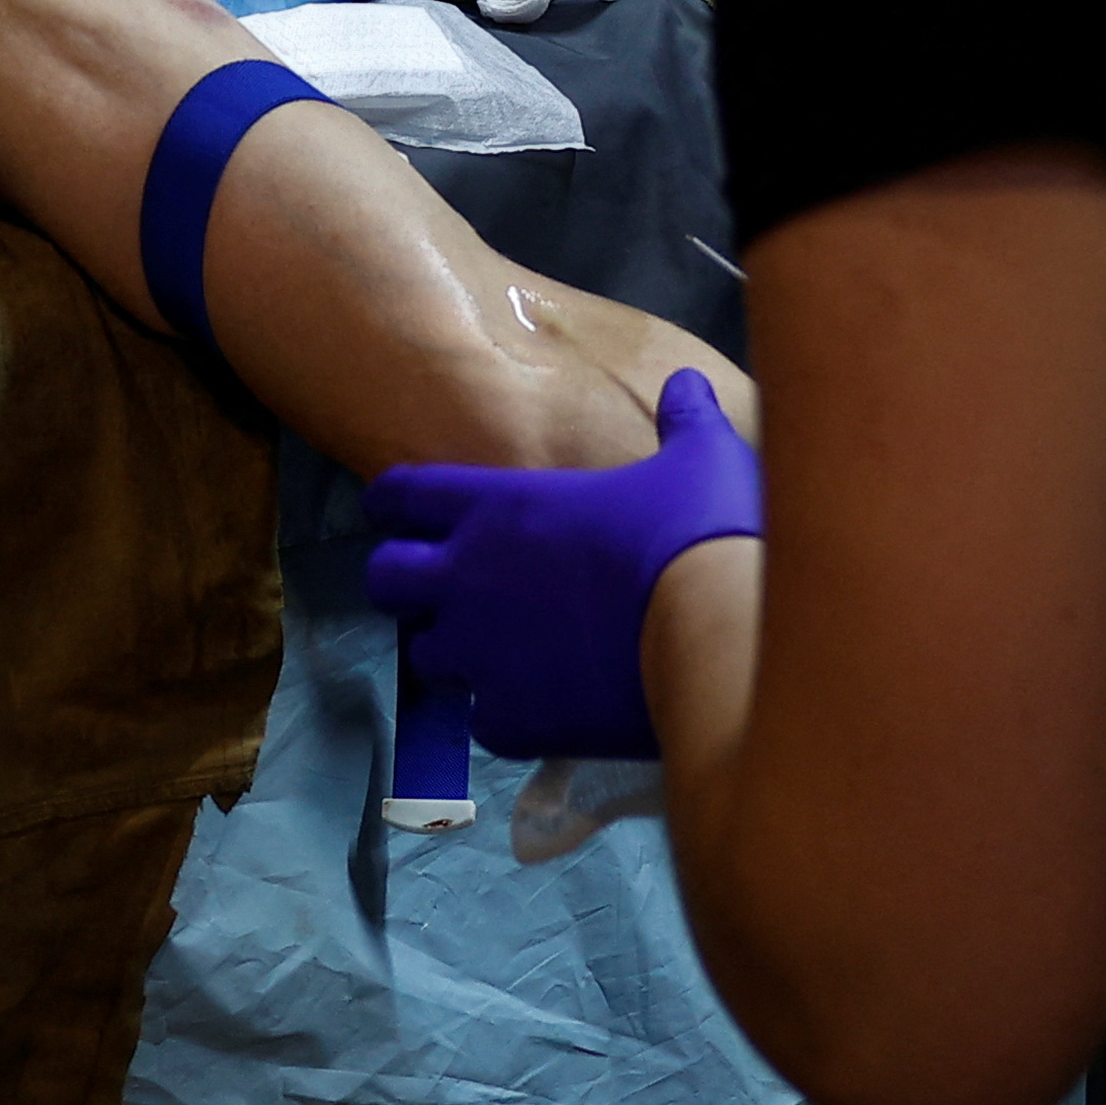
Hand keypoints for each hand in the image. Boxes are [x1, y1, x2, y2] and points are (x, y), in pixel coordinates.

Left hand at [365, 368, 761, 759]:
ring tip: (497, 650)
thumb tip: (688, 382)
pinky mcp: (511, 721)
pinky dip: (507, 712)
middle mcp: (471, 579)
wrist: (721, 643)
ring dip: (455, 650)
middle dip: (402, 581)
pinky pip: (484, 720)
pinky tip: (546, 705)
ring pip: (427, 655)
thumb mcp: (701, 460)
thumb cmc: (701, 535)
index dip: (392, 501)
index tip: (393, 509)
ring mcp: (483, 655)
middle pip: (384, 578)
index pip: (403, 493)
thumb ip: (683, 421)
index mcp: (500, 506)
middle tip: (438, 585)